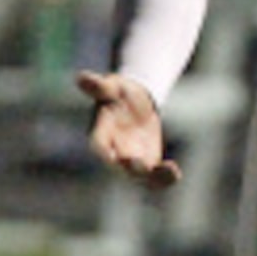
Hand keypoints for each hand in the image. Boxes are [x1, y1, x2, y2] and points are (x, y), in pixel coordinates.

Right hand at [78, 70, 179, 190]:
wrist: (133, 101)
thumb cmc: (117, 92)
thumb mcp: (110, 87)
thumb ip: (98, 86)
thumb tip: (81, 77)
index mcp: (100, 133)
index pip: (98, 144)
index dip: (103, 151)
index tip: (109, 156)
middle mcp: (114, 150)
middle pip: (119, 165)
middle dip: (129, 167)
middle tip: (140, 164)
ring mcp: (130, 158)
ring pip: (139, 175)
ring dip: (153, 177)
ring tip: (171, 172)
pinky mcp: (147, 162)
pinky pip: (154, 177)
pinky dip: (163, 178)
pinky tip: (175, 174)